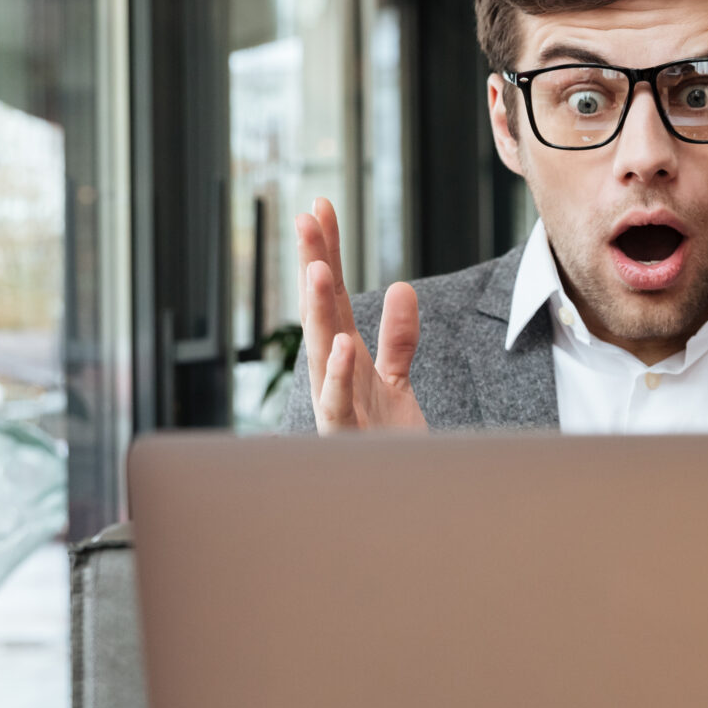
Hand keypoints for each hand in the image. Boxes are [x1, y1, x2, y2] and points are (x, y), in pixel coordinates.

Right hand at [295, 198, 426, 432]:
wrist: (395, 502)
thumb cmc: (387, 444)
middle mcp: (332, 375)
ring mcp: (336, 405)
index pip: (334, 295)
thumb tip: (400, 288)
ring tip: (316, 269)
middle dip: (314, 264)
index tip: (322, 206)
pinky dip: (337, 375)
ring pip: (321, 350)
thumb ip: (398, 338)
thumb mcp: (396, 382)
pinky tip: (340, 345)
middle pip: (322, 311)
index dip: (327, 251)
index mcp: (344, 357)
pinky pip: (337, 404)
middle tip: (307, 216)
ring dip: (317, 310)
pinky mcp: (347, 437)